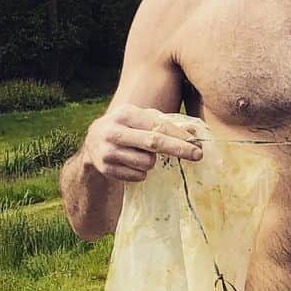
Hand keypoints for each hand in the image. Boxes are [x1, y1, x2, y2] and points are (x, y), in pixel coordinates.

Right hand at [82, 104, 202, 182]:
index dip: (179, 136)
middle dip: (178, 149)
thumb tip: (193, 131)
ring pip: (147, 162)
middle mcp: (114, 131)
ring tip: (143, 155)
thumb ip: (165, 123)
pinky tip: (132, 164)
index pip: (158, 125)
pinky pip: (138, 176)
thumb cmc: (127, 128)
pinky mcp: (106, 169)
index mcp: (125, 114)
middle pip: (153, 142)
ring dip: (153, 162)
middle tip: (197, 155)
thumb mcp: (141, 119)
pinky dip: (142, 173)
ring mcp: (108, 151)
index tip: (197, 144)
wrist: (92, 143)